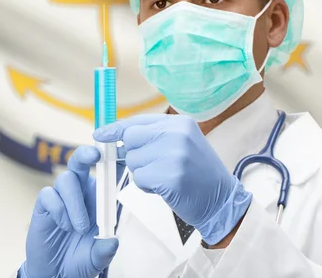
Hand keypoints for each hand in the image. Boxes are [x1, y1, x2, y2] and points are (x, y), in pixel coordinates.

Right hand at [21, 146, 120, 277]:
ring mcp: (61, 196)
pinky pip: (49, 195)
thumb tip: (112, 242)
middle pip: (81, 160)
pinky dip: (58, 209)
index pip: (106, 171)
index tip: (120, 151)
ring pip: (66, 179)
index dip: (111, 158)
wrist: (57, 272)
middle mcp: (81, 191)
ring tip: (78, 228)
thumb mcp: (98, 258)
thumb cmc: (81, 258)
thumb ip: (105, 250)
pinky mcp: (44, 204)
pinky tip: (63, 226)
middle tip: (95, 155)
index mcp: (99, 196)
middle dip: (88, 153)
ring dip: (75, 202)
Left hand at [93, 114, 251, 245]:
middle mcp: (177, 134)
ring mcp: (175, 154)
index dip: (116, 128)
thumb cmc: (197, 174)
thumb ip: (154, 136)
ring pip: (133, 160)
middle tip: (153, 166)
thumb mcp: (181, 144)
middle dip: (134, 154)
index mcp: (179, 123)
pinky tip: (165, 188)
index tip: (100, 134)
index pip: (138, 121)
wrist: (222, 200)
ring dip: (142, 173)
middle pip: (131, 138)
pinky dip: (147, 187)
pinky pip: (139, 179)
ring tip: (165, 177)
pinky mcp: (170, 176)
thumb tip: (116, 135)